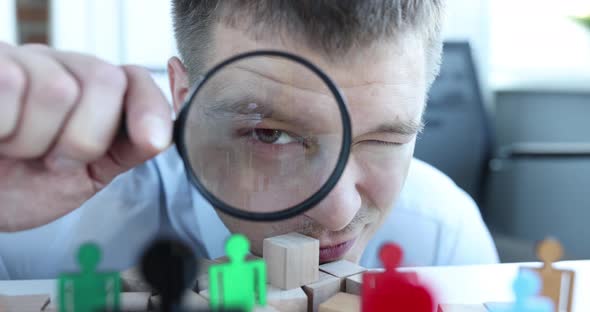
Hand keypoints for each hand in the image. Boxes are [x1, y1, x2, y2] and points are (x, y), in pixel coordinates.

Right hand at [0, 42, 172, 231]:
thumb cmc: (26, 185)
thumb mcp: (88, 174)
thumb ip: (129, 149)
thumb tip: (163, 135)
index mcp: (94, 94)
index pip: (136, 80)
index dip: (149, 108)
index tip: (153, 140)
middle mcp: (62, 68)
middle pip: (104, 80)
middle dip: (85, 138)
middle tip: (54, 159)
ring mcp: (23, 61)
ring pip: (56, 89)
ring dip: (34, 139)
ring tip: (16, 148)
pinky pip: (9, 84)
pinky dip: (3, 127)